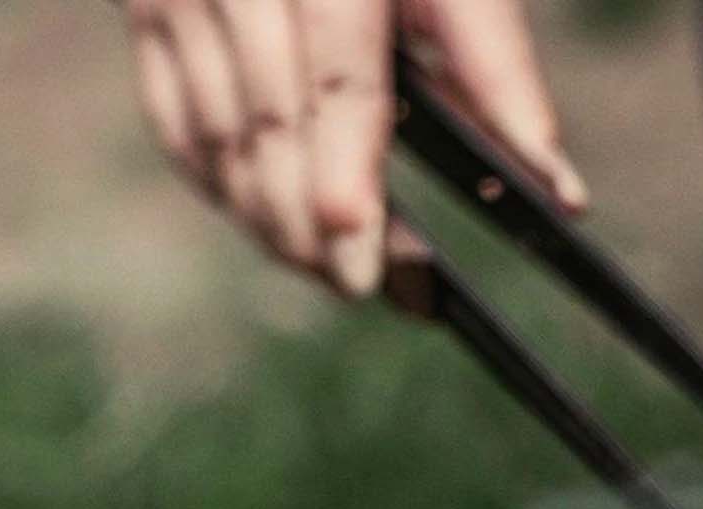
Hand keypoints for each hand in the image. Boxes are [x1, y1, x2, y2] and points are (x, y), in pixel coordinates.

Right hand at [124, 0, 586, 296]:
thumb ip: (495, 70)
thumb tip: (558, 196)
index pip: (336, 79)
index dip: (347, 176)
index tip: (366, 259)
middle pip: (267, 126)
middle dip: (312, 226)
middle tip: (364, 285)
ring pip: (216, 140)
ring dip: (271, 223)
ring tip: (327, 268)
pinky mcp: (144, 1)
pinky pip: (175, 124)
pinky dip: (221, 186)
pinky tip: (271, 223)